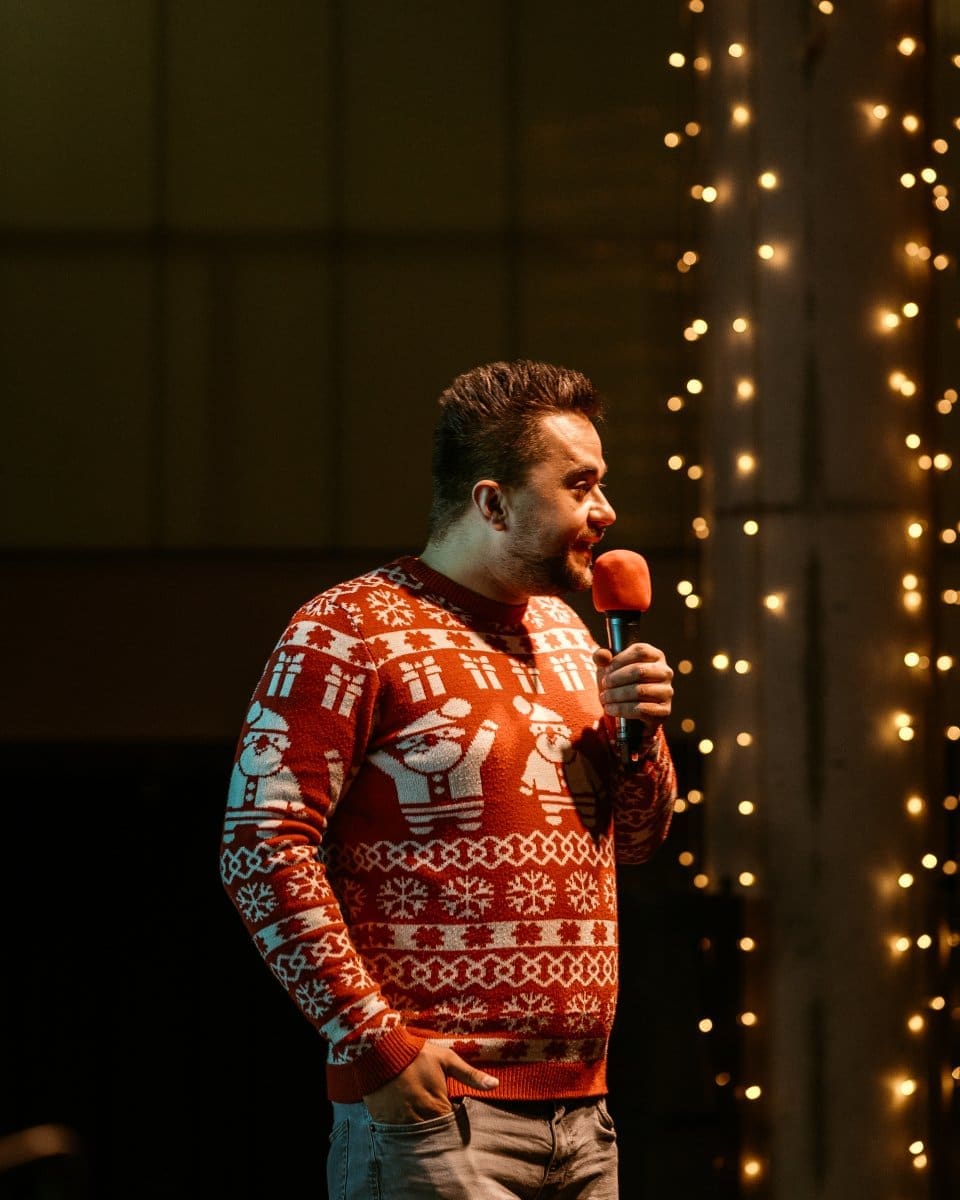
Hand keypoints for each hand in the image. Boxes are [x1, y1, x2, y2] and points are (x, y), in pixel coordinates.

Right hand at [362, 1042, 498, 1123]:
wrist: (379, 1050)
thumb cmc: (416, 1053)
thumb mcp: (446, 1059)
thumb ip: (470, 1075)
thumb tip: (495, 1085)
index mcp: (437, 1104)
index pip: (452, 1126)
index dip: (456, 1124)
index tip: (456, 1117)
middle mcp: (419, 1118)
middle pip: (435, 1135)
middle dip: (440, 1133)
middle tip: (443, 1127)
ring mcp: (401, 1122)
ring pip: (417, 1138)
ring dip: (423, 1135)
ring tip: (427, 1126)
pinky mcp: (385, 1121)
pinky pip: (398, 1136)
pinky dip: (405, 1133)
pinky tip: (409, 1126)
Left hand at [593, 642, 673, 740]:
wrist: (629, 710)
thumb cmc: (620, 683)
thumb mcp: (609, 668)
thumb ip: (602, 657)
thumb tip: (601, 655)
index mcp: (655, 656)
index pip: (641, 651)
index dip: (620, 659)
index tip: (606, 669)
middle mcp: (665, 672)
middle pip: (640, 671)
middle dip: (616, 679)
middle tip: (604, 685)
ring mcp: (667, 691)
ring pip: (640, 691)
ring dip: (617, 695)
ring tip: (604, 698)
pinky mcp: (664, 710)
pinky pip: (642, 709)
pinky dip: (622, 709)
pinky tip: (611, 709)